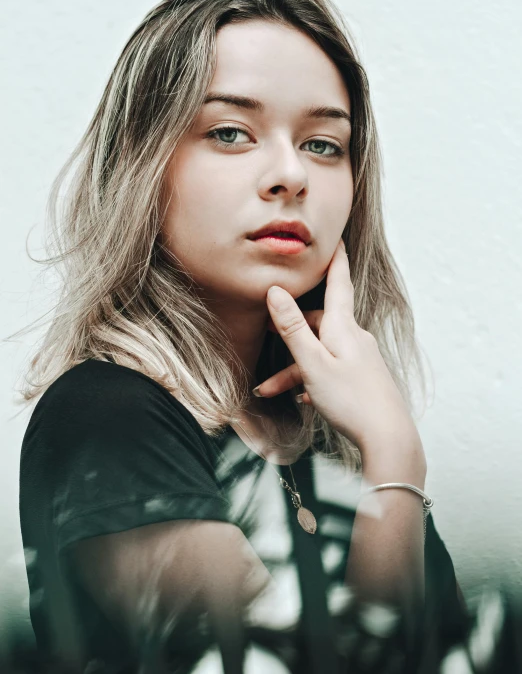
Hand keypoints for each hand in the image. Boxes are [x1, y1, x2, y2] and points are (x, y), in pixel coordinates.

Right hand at [257, 238, 421, 456]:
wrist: (387, 436)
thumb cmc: (350, 399)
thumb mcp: (312, 363)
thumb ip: (293, 328)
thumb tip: (276, 292)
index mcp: (343, 327)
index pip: (338, 282)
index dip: (333, 259)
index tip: (334, 238)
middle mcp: (355, 337)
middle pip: (318, 323)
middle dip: (290, 332)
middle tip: (263, 334)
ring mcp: (361, 358)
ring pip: (320, 352)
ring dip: (294, 368)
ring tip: (269, 390)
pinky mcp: (363, 377)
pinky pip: (331, 370)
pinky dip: (312, 379)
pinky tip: (303, 398)